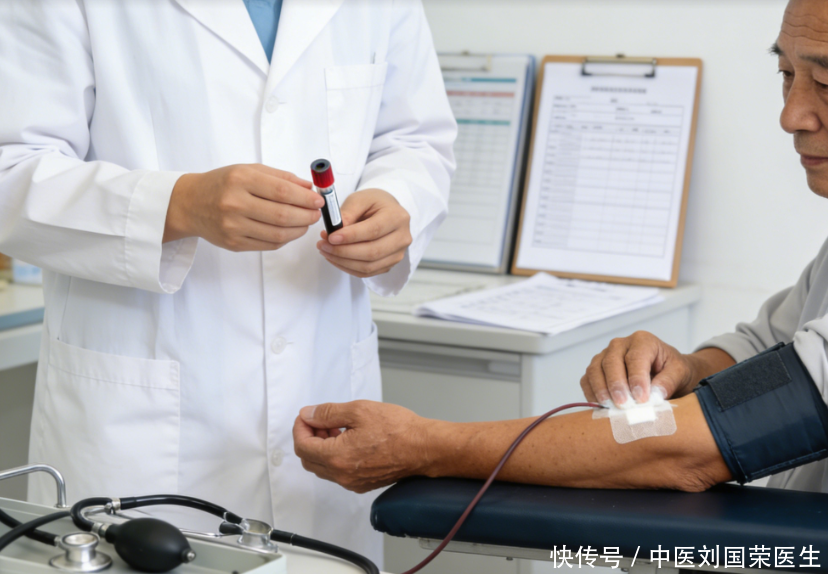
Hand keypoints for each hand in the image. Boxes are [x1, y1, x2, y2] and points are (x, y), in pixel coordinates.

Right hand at [164, 164, 323, 250]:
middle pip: (283, 215)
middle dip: (306, 216)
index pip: (282, 192)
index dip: (305, 198)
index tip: (318, 200)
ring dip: (299, 230)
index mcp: (240, 180)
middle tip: (316, 214)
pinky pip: (269, 244)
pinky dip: (285, 239)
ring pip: (279, 234)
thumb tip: (309, 187)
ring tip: (306, 222)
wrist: (190, 204)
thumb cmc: (222, 183)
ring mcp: (233, 226)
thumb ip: (280, 177)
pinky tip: (290, 230)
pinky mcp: (234, 243)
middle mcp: (235, 203)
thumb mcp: (248, 170)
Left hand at [293, 400, 429, 492]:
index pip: (302, 445)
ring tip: (336, 428)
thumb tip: (308, 415)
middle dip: (309, 438)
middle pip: (308, 459)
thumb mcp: (358, 411)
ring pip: (322, 467)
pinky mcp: (362, 483)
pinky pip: (337, 472)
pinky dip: (334, 456)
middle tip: (320, 420)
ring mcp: (352, 482)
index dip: (300, 427)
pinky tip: (348, 440)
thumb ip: (328, 413)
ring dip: (321, 447)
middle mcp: (342, 475)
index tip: (307, 415)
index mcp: (337, 457)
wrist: (424, 448)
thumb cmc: (398, 429)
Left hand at [316, 188, 411, 277]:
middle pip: (372, 252)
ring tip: (325, 250)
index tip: (330, 237)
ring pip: (368, 266)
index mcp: (397, 217)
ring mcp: (398, 254)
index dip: (351, 236)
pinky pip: (367, 272)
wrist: (387, 211)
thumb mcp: (359, 199)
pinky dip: (347, 267)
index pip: (374, 230)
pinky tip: (335, 258)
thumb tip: (334, 232)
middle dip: (343, 251)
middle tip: (323, 245)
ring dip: (343, 261)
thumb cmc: (373, 204)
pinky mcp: (389, 264)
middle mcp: (402, 237)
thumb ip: (347, 214)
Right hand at [580, 331, 723, 406]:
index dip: (636, 379)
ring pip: (595, 369)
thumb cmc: (671, 369)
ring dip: (601, 389)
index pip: (635, 358)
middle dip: (616, 385)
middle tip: (623, 405)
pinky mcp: (596, 369)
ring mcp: (605, 355)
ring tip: (610, 406)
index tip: (641, 399)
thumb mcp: (679, 373)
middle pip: (611, 362)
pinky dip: (590, 392)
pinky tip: (600, 405)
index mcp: (642, 341)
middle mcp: (620, 344)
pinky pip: (587, 379)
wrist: (665, 371)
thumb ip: (669, 381)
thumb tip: (654, 395)